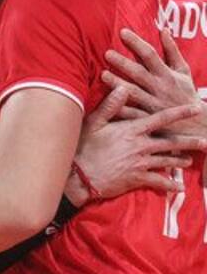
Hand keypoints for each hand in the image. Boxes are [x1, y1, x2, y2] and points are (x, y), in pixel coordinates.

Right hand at [71, 86, 205, 202]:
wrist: (79, 175)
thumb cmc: (84, 146)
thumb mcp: (94, 122)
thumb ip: (110, 105)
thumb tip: (122, 87)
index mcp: (132, 130)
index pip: (161, 118)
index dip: (180, 113)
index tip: (196, 107)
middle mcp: (141, 146)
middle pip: (172, 143)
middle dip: (190, 141)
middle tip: (205, 141)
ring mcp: (141, 163)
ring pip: (168, 161)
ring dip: (181, 161)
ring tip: (190, 160)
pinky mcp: (138, 179)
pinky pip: (160, 182)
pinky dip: (171, 184)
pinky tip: (179, 186)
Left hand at [102, 28, 206, 134]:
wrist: (198, 124)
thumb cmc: (186, 93)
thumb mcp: (183, 71)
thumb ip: (172, 51)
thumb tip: (164, 30)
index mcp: (166, 74)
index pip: (150, 55)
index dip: (137, 43)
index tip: (122, 32)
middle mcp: (159, 87)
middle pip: (139, 73)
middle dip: (123, 63)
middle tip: (107, 53)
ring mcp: (153, 104)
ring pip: (133, 93)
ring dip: (118, 84)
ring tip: (103, 75)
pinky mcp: (148, 119)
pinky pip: (132, 114)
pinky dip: (121, 109)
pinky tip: (107, 103)